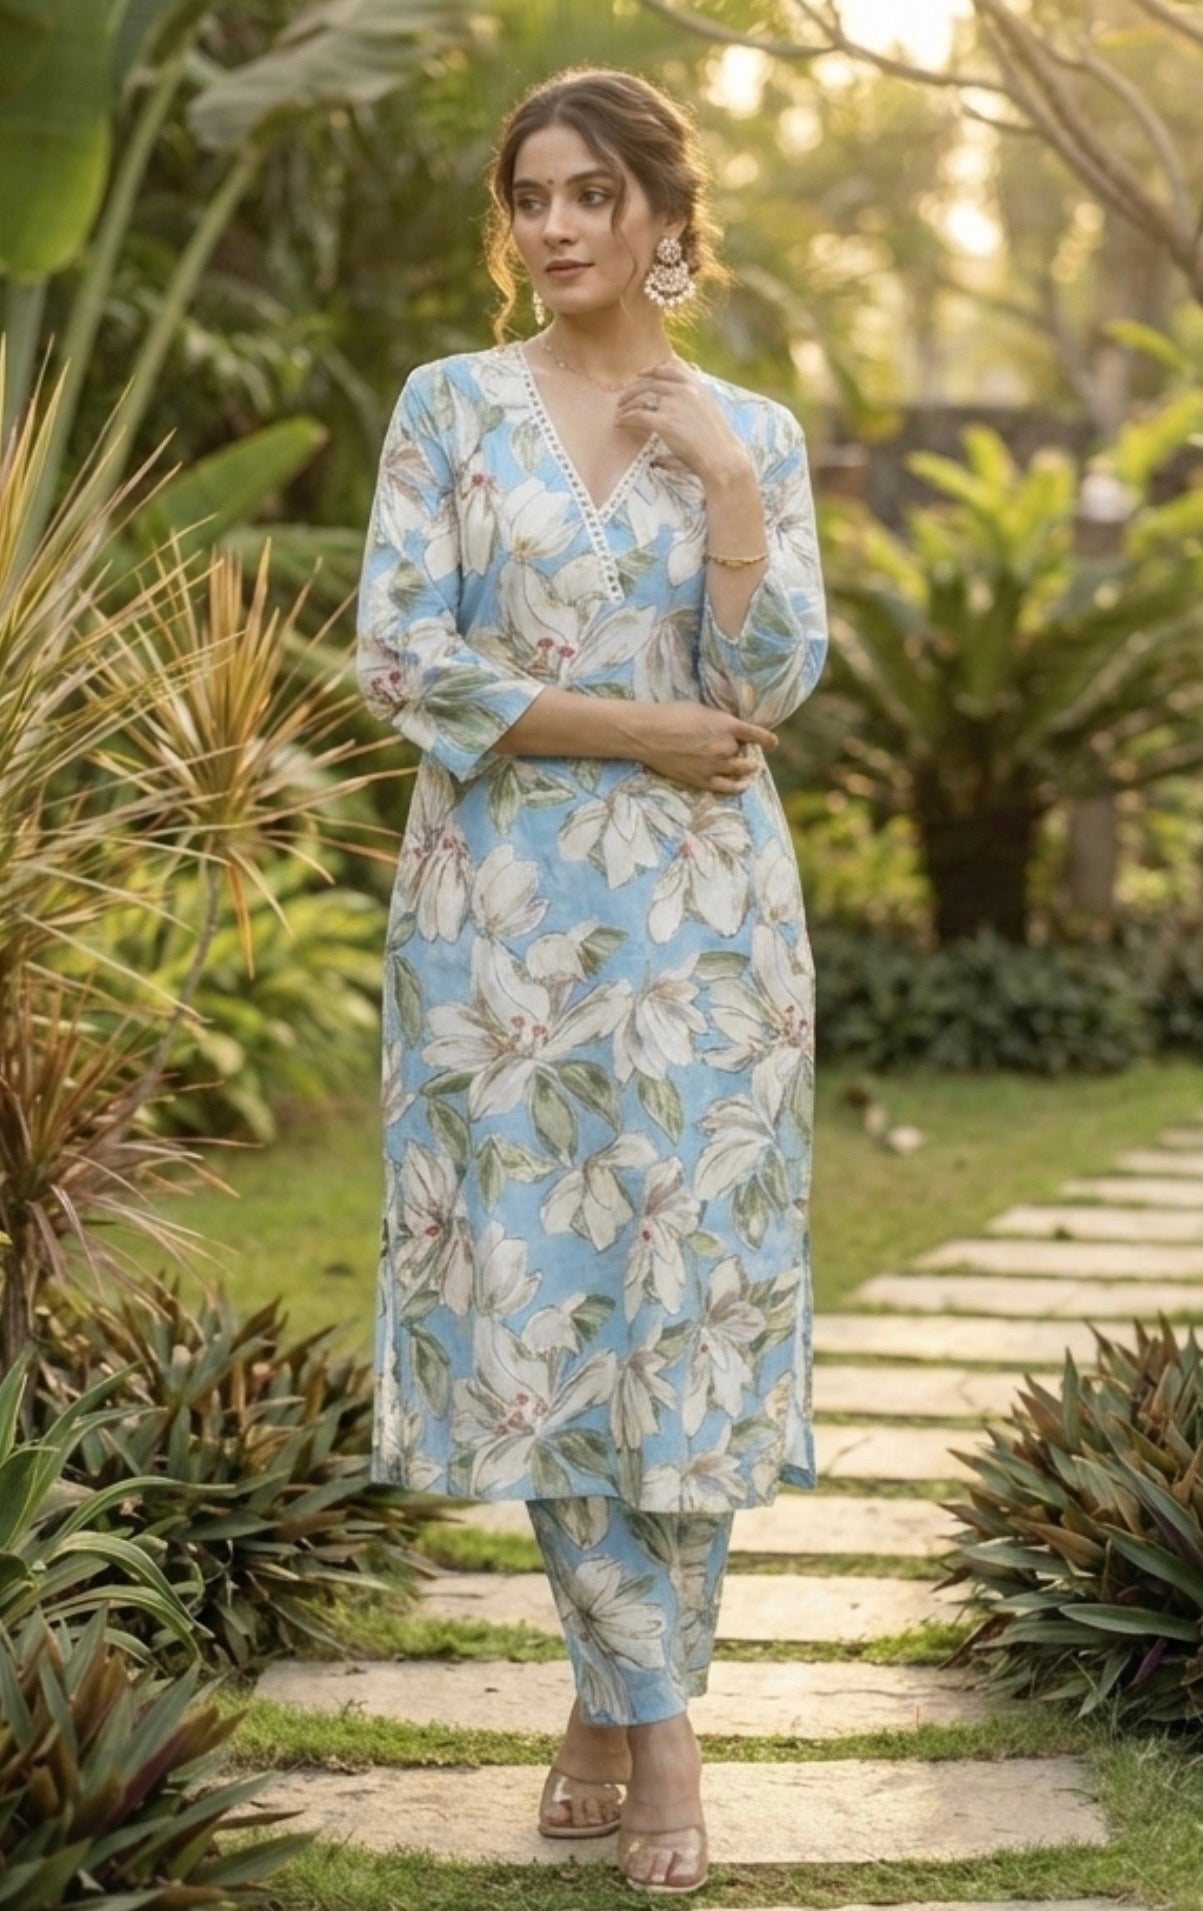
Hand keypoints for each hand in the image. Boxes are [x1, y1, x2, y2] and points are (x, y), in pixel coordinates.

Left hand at [614, 359, 751, 486]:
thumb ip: (694, 401)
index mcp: (697, 385)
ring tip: (619, 411)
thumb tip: (678, 405)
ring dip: (627, 402)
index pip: (671, 366)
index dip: (653, 368)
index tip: (642, 373)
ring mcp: (674, 405)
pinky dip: (626, 418)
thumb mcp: (709, 411)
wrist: (723, 457)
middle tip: (623, 398)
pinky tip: (620, 423)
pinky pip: (638, 416)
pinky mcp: (665, 422)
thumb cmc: (718, 441)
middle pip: (651, 380)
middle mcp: (685, 390)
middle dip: (634, 387)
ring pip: (642, 396)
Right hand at [634, 701, 777, 792]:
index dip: (766, 739)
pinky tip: (743, 784)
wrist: (648, 733)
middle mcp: (724, 747)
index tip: (773, 743)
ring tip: (752, 769)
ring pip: (741, 770)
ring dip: (748, 769)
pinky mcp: (702, 780)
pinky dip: (738, 786)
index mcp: (726, 726)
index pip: (756, 734)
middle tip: (743, 750)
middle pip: (744, 751)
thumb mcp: (701, 710)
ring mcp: (714, 766)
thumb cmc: (670, 715)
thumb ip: (718, 721)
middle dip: (744, 750)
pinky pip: (728, 787)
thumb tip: (727, 728)